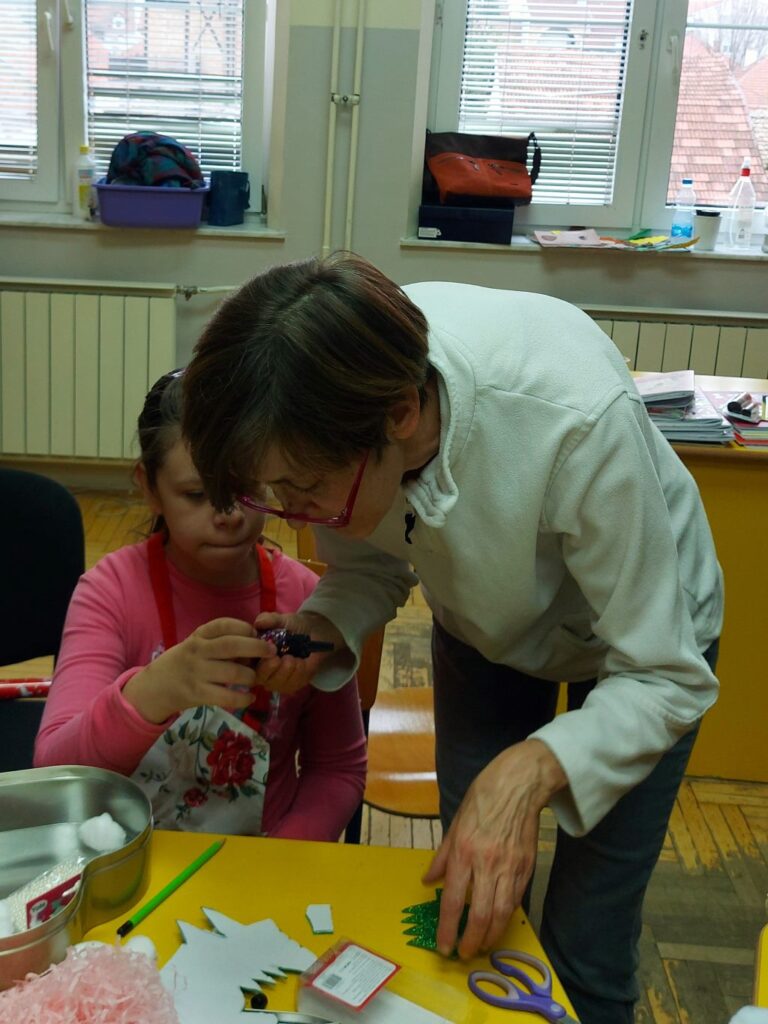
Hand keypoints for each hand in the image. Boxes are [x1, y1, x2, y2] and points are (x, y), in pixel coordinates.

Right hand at [123, 617, 275, 723]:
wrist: (154, 688)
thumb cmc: (182, 663)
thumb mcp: (195, 645)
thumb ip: (218, 642)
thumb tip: (253, 642)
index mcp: (198, 636)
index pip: (224, 625)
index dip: (244, 628)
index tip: (255, 633)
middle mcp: (197, 651)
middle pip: (232, 646)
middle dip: (257, 647)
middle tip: (271, 652)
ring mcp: (197, 673)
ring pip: (233, 672)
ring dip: (251, 676)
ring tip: (256, 678)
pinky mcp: (197, 694)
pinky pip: (226, 697)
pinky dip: (243, 698)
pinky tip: (250, 697)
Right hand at [251, 611, 346, 694]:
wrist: (313, 632)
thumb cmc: (291, 627)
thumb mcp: (281, 620)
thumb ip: (269, 619)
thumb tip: (260, 622)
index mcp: (252, 655)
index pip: (243, 664)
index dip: (250, 660)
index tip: (263, 651)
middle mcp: (261, 670)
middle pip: (258, 678)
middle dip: (268, 669)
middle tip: (278, 658)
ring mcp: (276, 680)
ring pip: (276, 683)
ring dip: (286, 670)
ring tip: (293, 658)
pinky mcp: (291, 685)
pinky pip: (292, 684)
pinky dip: (298, 672)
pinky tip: (301, 662)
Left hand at [423, 739, 566, 959]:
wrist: (519, 784)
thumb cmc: (483, 797)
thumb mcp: (455, 823)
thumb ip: (442, 856)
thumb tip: (429, 880)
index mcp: (464, 851)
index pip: (454, 900)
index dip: (448, 928)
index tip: (444, 947)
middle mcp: (487, 863)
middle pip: (481, 914)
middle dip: (471, 940)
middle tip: (464, 953)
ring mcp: (510, 866)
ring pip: (502, 913)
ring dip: (491, 935)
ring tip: (481, 945)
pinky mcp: (527, 867)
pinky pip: (516, 899)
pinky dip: (507, 915)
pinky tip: (499, 922)